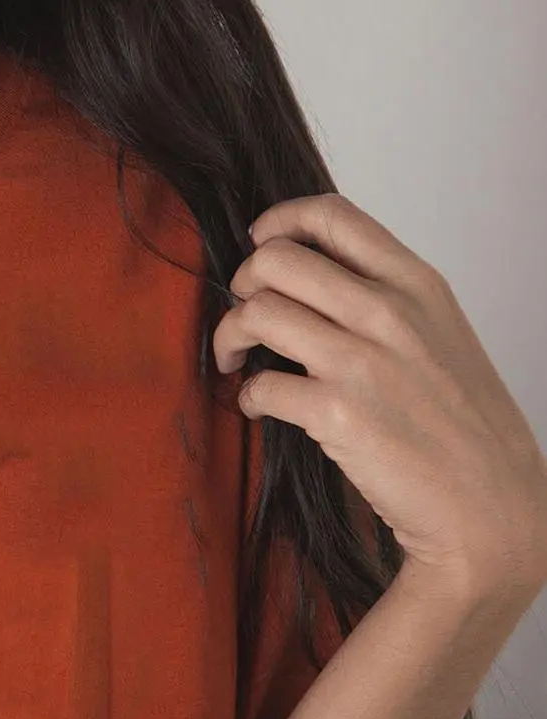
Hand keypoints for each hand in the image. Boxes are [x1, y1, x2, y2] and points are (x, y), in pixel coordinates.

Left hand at [214, 192, 546, 604]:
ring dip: (230, 336)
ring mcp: (362, 362)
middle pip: (278, 259)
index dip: (279, 222)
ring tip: (237, 361)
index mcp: (416, 285)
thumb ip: (386, 302)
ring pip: (258, 312)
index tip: (259, 242)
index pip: (334, 216)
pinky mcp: (337, 414)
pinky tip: (261, 409)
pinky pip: (260, 385)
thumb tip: (319, 284)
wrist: (488, 502)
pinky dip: (248, 397)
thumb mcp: (439, 336)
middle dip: (242, 283)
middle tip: (244, 315)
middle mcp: (389, 312)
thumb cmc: (461, 426)